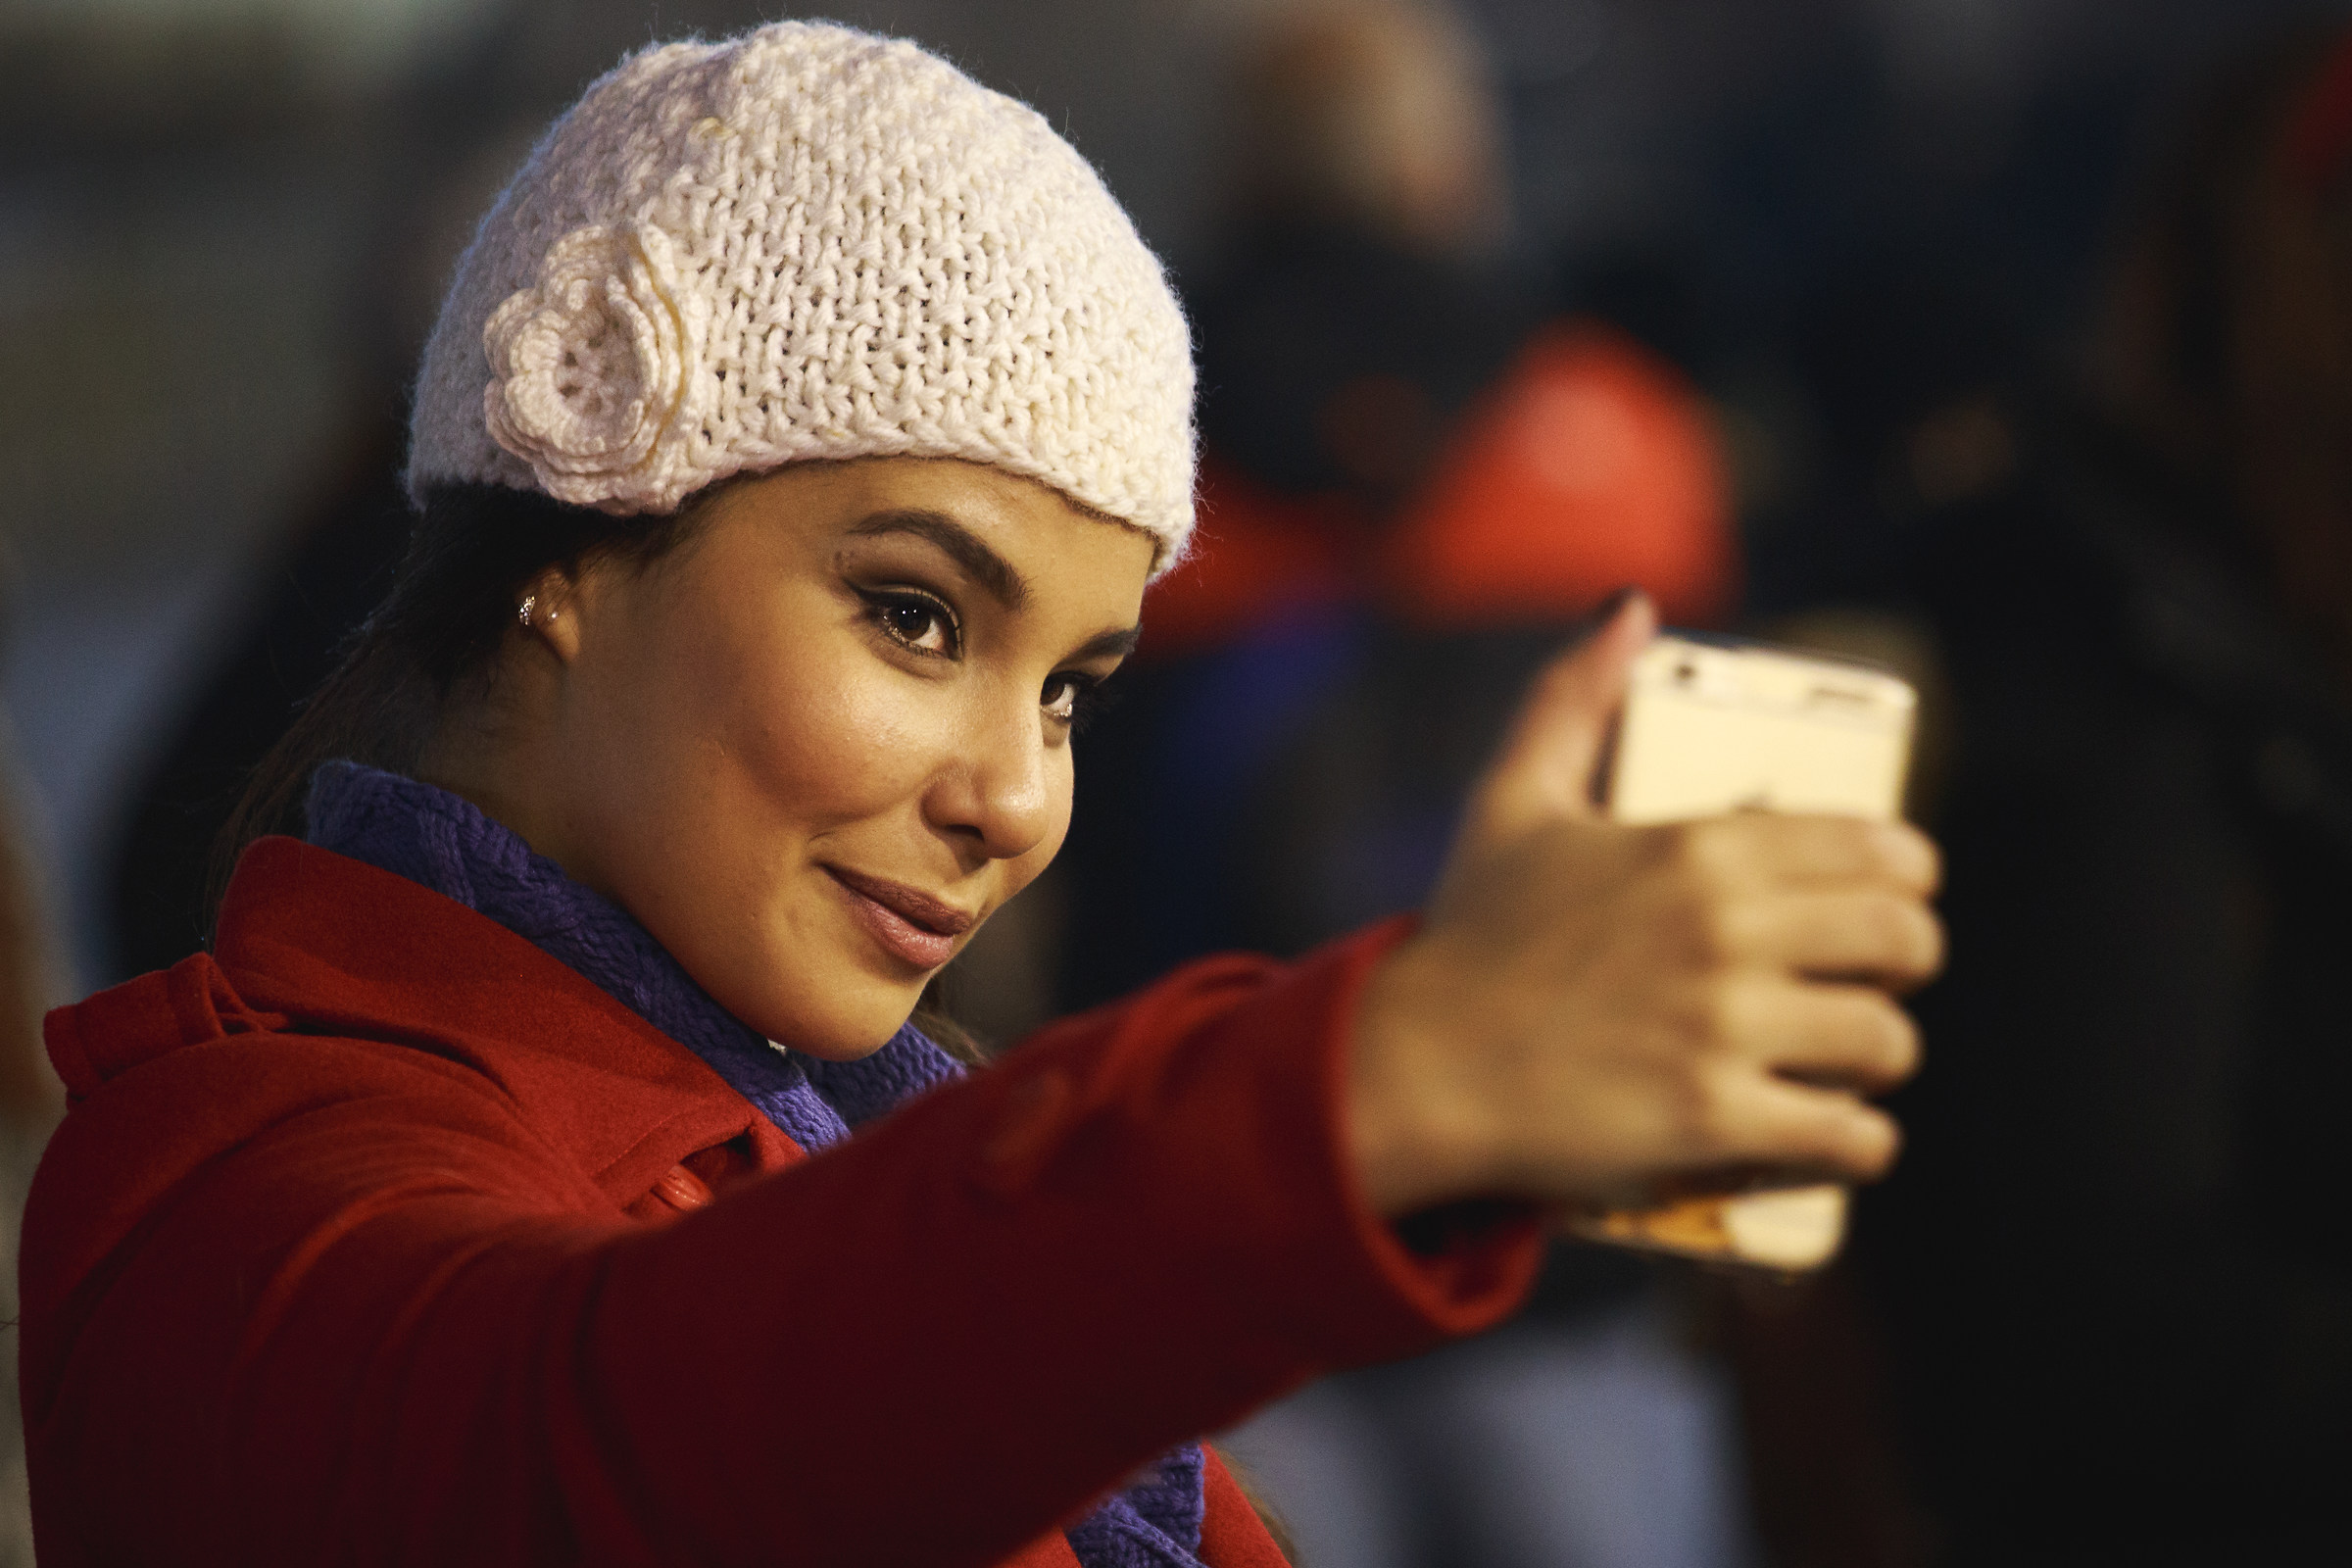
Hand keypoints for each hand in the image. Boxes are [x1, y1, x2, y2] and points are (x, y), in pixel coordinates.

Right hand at [1345, 595, 1942, 1217]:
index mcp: (1699, 848)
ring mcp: (1724, 1029)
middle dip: (1904, 963)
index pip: (1880, 849)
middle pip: (1906, 941)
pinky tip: (1833, 1132)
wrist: (1416, 1067)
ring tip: (1842, 1061)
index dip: (1905, 876)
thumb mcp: (1513, 799)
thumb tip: (1628, 608)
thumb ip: (1573, 697)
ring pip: (1888, 1043)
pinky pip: (1850, 1139)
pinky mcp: (1715, 1121)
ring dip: (1875, 1056)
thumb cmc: (1470, 935)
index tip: (1893, 896)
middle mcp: (1726, 931)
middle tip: (1871, 980)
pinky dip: (1855, 1144)